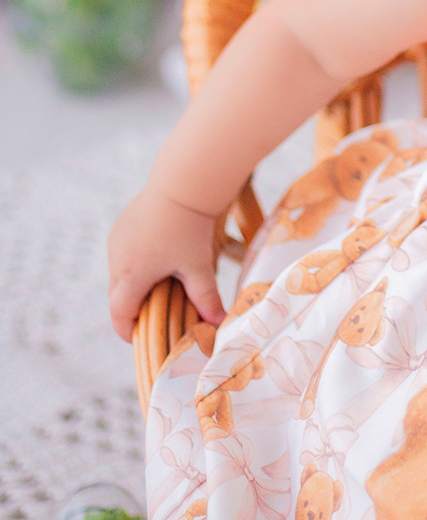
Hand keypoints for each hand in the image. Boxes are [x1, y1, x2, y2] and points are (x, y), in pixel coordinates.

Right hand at [107, 187, 224, 342]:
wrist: (184, 182)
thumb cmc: (190, 227)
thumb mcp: (199, 265)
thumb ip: (205, 297)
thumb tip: (218, 322)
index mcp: (131, 275)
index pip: (119, 314)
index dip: (127, 330)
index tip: (138, 337)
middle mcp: (117, 259)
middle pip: (117, 295)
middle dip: (131, 307)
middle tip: (152, 314)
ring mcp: (117, 239)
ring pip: (119, 272)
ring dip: (133, 283)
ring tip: (157, 284)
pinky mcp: (122, 223)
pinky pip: (122, 252)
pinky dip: (134, 262)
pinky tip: (156, 255)